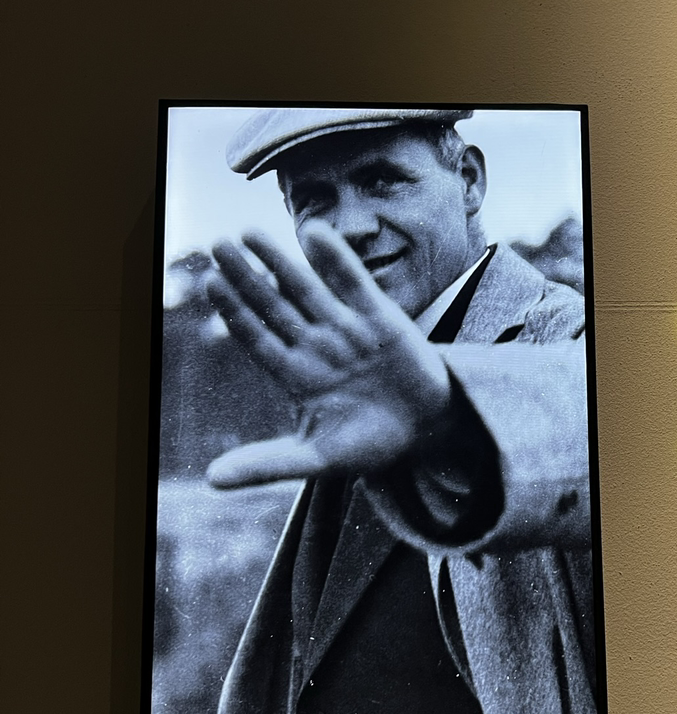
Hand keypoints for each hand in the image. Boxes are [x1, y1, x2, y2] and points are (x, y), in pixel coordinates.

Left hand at [204, 223, 450, 487]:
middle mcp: (316, 345)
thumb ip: (266, 464)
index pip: (257, 337)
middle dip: (246, 276)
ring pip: (305, 289)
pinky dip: (336, 260)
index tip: (211, 284)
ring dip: (279, 262)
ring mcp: (346, 328)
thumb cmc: (369, 444)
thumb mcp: (317, 460)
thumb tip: (211, 481)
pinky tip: (313, 234)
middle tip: (217, 245)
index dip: (235, 312)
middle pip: (273, 305)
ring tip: (249, 232)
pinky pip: (353, 283)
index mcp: (296, 375)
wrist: (429, 433)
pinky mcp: (380, 317)